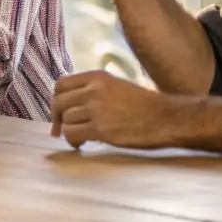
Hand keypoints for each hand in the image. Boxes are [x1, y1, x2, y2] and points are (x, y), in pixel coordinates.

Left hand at [50, 70, 177, 149]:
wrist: (165, 119)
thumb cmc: (143, 105)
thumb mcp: (116, 86)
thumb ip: (93, 90)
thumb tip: (69, 105)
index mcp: (97, 77)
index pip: (60, 84)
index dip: (56, 99)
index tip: (59, 112)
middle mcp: (94, 90)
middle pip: (59, 102)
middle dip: (58, 118)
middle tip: (61, 129)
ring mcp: (97, 109)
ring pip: (65, 120)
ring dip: (69, 131)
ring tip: (80, 137)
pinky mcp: (101, 128)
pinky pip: (72, 134)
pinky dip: (73, 141)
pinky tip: (82, 144)